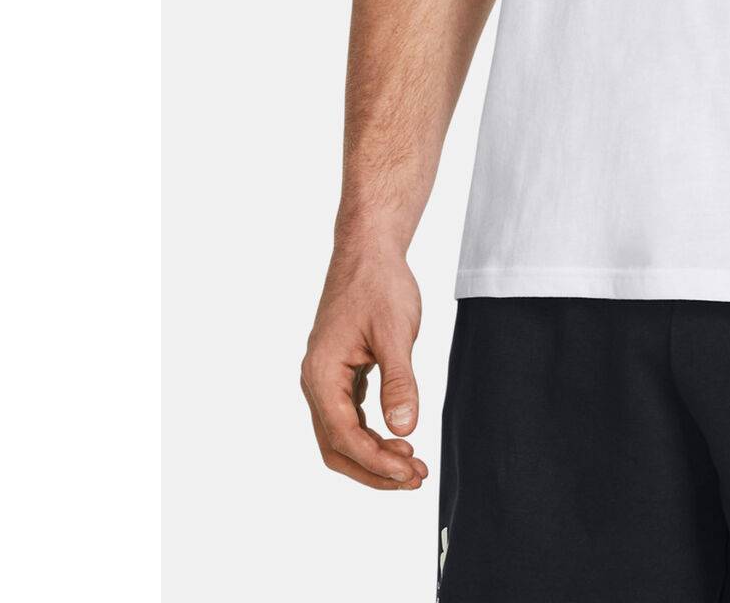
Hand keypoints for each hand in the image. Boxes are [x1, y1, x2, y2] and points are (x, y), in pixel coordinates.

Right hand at [301, 243, 429, 490]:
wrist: (368, 250)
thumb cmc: (379, 284)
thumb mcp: (396, 332)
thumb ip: (399, 381)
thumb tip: (405, 428)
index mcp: (322, 373)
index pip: (343, 436)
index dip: (375, 461)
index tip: (408, 472)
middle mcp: (316, 380)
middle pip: (336, 445)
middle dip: (373, 468)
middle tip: (414, 479)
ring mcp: (325, 376)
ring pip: (341, 433)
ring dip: (373, 454)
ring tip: (411, 465)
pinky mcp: (339, 370)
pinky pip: (347, 415)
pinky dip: (370, 432)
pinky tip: (397, 437)